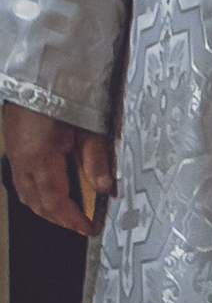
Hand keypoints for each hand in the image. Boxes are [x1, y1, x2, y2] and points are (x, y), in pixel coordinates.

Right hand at [2, 102, 111, 235]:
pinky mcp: (14, 147)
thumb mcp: (89, 128)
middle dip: (59, 218)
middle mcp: (22, 160)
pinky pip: (20, 181)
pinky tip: (50, 192)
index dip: (72, 219)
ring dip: (45, 208)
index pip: (56, 202)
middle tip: (80, 224)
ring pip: (25, 194)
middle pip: (37, 203)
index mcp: (41, 158)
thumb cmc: (66, 95)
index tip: (87, 228)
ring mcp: (15, 154)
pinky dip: (35, 193)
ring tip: (68, 214)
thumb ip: (96, 161)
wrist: (41, 74)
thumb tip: (105, 188)